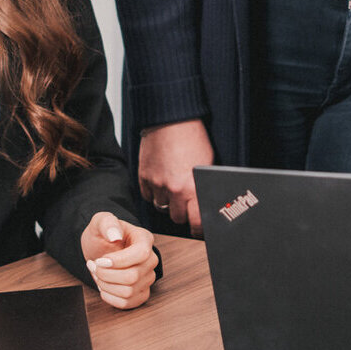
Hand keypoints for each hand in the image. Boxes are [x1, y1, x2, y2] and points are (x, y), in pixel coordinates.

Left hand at [80, 212, 158, 309]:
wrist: (100, 249)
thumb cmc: (102, 235)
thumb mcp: (100, 222)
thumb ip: (107, 223)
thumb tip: (115, 236)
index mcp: (144, 239)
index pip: (141, 254)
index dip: (119, 261)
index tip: (100, 260)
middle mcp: (150, 259)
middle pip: (133, 276)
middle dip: (107, 275)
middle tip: (95, 267)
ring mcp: (147, 277)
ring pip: (129, 291)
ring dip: (106, 286)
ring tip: (98, 275)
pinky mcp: (141, 292)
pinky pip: (128, 303)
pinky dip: (111, 298)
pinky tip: (104, 287)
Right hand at [138, 119, 212, 233]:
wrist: (170, 119)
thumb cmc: (193, 138)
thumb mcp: (206, 163)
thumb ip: (203, 186)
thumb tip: (207, 204)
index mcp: (192, 187)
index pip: (196, 222)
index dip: (199, 229)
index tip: (199, 230)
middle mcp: (173, 189)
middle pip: (177, 217)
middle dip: (183, 211)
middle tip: (187, 201)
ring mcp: (156, 184)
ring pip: (161, 207)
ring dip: (168, 202)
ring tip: (174, 187)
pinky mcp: (143, 177)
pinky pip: (148, 196)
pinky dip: (154, 192)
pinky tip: (161, 180)